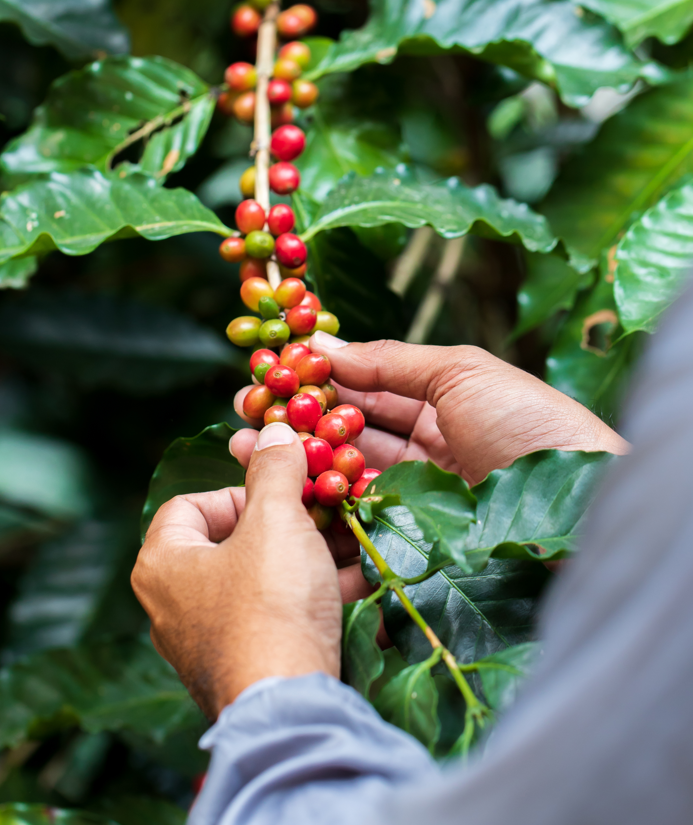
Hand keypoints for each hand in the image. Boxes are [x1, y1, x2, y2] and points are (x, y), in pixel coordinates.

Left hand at [131, 422, 341, 719]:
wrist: (289, 707)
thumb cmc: (269, 603)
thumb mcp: (276, 521)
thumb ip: (274, 470)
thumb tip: (272, 429)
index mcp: (164, 564)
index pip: (191, 504)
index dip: (240, 488)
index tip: (282, 492)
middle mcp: (176, 603)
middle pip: (236, 540)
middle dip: (291, 521)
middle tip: (328, 511)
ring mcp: (211, 639)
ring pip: (266, 578)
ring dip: (313, 556)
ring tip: (357, 540)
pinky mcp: (248, 663)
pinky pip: (281, 614)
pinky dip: (317, 595)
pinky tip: (363, 580)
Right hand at [232, 333, 628, 486]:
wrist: (579, 501)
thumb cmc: (528, 422)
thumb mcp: (461, 370)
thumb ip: (389, 360)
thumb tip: (324, 345)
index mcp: (443, 401)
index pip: (368, 389)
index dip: (321, 381)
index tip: (272, 377)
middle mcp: (429, 449)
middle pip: (351, 435)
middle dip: (298, 426)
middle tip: (247, 419)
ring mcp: (424, 498)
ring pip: (351, 479)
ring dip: (301, 467)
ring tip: (251, 455)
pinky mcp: (420, 542)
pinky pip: (367, 525)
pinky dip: (328, 512)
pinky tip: (290, 499)